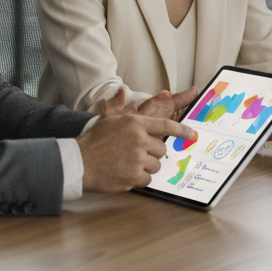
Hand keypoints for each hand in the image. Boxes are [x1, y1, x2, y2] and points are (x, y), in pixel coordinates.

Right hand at [78, 90, 195, 192]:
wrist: (79, 162)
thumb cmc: (94, 140)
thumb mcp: (108, 118)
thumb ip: (120, 106)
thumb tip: (122, 91)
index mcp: (136, 123)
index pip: (166, 126)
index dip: (181, 130)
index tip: (191, 134)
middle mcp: (139, 140)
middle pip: (162, 149)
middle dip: (152, 153)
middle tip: (137, 153)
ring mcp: (137, 159)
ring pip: (156, 165)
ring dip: (146, 166)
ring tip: (129, 162)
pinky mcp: (134, 176)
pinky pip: (148, 179)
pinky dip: (139, 178)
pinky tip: (126, 172)